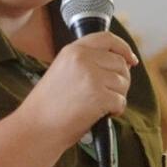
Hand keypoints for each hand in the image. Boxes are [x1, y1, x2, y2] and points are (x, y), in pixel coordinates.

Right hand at [20, 30, 138, 142]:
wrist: (35, 127)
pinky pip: (121, 101)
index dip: (123, 48)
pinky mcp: (99, 96)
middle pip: (120, 63)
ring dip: (117, 96)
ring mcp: (91, 77)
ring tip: (99, 106)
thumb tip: (123, 64)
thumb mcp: (62, 72)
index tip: (131, 59)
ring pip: (123, 83)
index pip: (107, 39)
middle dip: (121, 80)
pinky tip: (100, 114)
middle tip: (107, 94)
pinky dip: (115, 110)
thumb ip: (87, 62)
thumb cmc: (47, 106)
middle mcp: (82, 59)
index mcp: (72, 51)